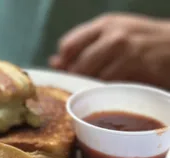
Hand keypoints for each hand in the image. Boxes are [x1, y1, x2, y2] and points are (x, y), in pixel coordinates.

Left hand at [49, 14, 169, 88]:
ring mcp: (125, 51)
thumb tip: (54, 62)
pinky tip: (107, 94)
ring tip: (92, 93)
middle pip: (78, 64)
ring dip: (89, 88)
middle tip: (77, 90)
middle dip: (74, 80)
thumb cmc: (142, 42)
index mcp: (103, 25)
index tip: (65, 75)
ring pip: (93, 77)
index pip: (68, 45)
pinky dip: (104, 93)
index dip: (63, 64)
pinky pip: (110, 86)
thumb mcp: (113, 35)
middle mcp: (113, 35)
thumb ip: (85, 47)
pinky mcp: (136, 67)